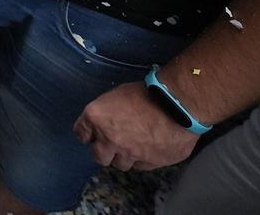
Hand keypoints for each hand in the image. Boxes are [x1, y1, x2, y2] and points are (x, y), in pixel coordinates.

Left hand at [74, 81, 200, 170]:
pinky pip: (139, 166)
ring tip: (132, 146)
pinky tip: (147, 149)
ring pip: (120, 164)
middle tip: (111, 144)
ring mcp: (129, 154)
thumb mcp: (118, 94)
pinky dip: (141, 160)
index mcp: (97, 118)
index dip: (86, 133)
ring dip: (122, 157)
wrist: (178, 106)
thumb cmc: (147, 93)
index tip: (90, 134)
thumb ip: (107, 111)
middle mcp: (109, 140)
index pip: (81, 133)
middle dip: (103, 151)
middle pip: (98, 156)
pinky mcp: (149, 163)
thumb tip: (106, 120)